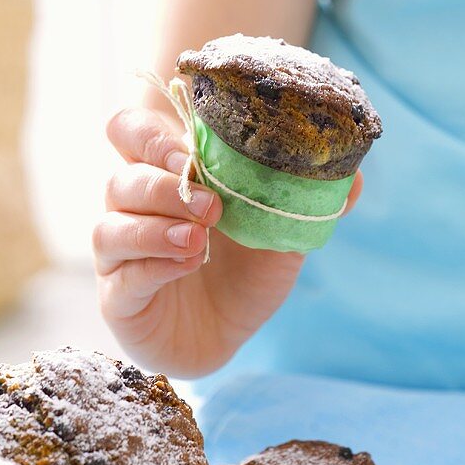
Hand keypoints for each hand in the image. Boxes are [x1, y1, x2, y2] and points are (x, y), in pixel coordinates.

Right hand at [94, 105, 361, 377]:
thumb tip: (353, 175)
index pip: (130, 130)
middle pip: (121, 175)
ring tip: (199, 240)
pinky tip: (186, 267)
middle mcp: (131, 207)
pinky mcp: (117, 295)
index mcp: (164, 174)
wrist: (228, 334)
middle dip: (164, 184)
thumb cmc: (244, 270)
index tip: (193, 151)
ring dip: (157, 227)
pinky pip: (118, 275)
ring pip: (111, 223)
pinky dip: (152, 265)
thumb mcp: (282, 231)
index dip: (151, 134)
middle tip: (212, 203)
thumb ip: (307, 199)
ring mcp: (117, 251)